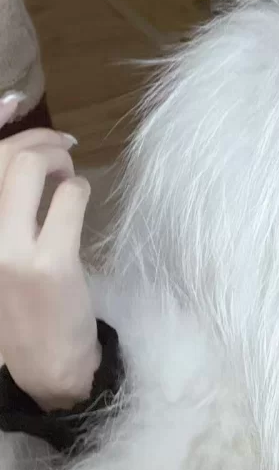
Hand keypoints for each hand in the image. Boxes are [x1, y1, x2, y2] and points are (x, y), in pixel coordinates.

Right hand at [0, 96, 99, 410]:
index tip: (13, 101)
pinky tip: (79, 202)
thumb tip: (23, 142)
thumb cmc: (21, 305)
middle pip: (2, 157)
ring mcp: (6, 251)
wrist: (43, 369)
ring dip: (58, 160)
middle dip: (38, 139)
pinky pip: (68, 197)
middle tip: (63, 148)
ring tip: (67, 176)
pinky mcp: (47, 264)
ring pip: (27, 168)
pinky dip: (79, 189)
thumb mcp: (2, 251)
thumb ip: (6, 202)